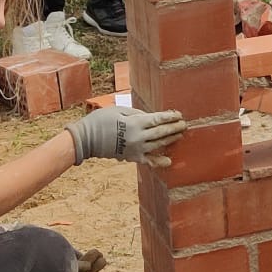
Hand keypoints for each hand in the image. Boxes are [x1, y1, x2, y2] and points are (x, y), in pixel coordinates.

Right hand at [67, 105, 186, 166]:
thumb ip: (137, 113)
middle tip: (184, 125)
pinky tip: (168, 161)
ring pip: (158, 145)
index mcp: (135, 123)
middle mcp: (139, 137)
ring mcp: (136, 149)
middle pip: (161, 132)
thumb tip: (150, 117)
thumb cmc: (101, 120)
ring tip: (179, 135)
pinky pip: (148, 161)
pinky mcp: (131, 157)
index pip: (158, 119)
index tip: (179, 114)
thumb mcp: (119, 110)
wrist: (86, 139)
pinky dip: (158, 161)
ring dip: (170, 140)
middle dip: (174, 128)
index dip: (170, 117)